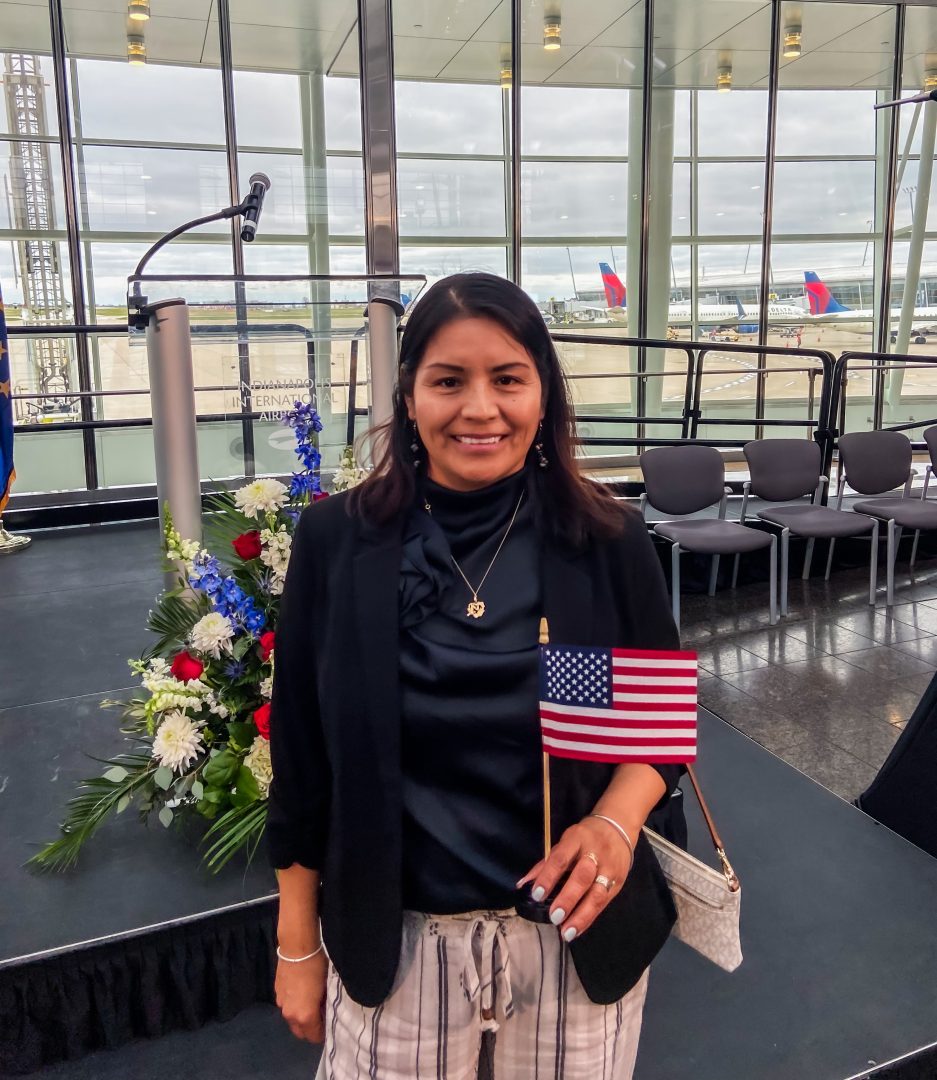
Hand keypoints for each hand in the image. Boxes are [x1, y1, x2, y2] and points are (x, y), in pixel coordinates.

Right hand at [275, 950, 327, 1042]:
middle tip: (320, 1015)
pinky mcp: (276, 994)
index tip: (328, 1023)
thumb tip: (324, 1011)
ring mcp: (281, 1005)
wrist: (297, 948)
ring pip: (292, 1020)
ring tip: (311, 1002)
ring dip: (301, 1017)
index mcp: (305, 1016)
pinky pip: (287, 1007)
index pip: (314, 1037)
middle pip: (301, 1033)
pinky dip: (294, 1005)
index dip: (323, 1032)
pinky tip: (301, 992)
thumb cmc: (316, 967)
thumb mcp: (326, 987)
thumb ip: (324, 1006)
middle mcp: (290, 1015)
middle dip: (310, 1028)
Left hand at [517, 817, 634, 941]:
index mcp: (577, 839)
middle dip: (568, 898)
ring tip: (566, 931)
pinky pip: (604, 903)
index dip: (548, 876)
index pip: (561, 858)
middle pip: (582, 876)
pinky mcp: (618, 883)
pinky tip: (577, 930)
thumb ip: (545, 864)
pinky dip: (590, 918)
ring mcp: (609, 869)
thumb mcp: (565, 844)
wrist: (618, 829)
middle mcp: (595, 853)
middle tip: (554, 916)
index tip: (537, 895)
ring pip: (597, 893)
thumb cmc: (584, 839)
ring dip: (581, 915)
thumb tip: (523, 885)